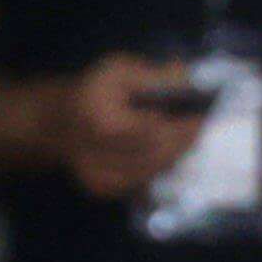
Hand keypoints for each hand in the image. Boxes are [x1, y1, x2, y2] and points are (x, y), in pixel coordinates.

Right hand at [49, 53, 205, 200]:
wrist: (58, 122)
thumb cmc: (93, 91)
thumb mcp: (119, 70)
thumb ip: (155, 75)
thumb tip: (192, 78)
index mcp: (99, 121)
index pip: (153, 131)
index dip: (181, 127)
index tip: (203, 116)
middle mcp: (94, 155)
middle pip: (156, 155)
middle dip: (183, 142)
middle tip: (199, 127)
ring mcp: (97, 178)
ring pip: (153, 172)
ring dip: (174, 156)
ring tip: (184, 137)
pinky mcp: (102, 191)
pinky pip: (143, 183)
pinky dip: (158, 168)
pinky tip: (164, 152)